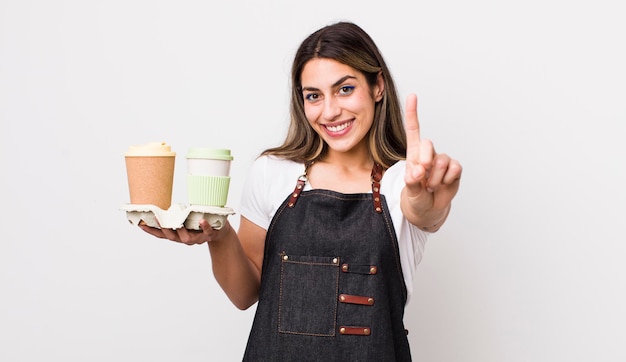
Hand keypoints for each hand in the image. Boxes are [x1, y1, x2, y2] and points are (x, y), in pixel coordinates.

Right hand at [139, 219, 228, 244]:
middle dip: (164, 229)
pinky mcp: (210, 235)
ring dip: (181, 230)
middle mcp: (186, 240)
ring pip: (187, 238)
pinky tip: (202, 221)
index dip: (151, 231)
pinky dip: (204, 227)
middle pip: (172, 237)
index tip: (141, 224)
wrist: (221, 231)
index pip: (162, 235)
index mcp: (178, 235)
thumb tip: (163, 198)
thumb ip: (177, 213)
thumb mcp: (187, 218)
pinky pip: (207, 232)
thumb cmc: (200, 222)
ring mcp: (198, 239)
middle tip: (157, 219)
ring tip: (178, 223)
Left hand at [403, 94, 461, 227]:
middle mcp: (428, 154)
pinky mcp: (455, 169)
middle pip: (428, 144)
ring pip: (441, 161)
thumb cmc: (415, 198)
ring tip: (431, 187)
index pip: (413, 130)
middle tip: (423, 177)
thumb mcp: (409, 192)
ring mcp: (442, 161)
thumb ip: (412, 182)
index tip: (413, 96)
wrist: (428, 210)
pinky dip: (448, 180)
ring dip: (436, 178)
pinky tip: (443, 185)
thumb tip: (418, 171)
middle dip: (425, 161)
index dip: (412, 113)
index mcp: (413, 155)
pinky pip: (455, 169)